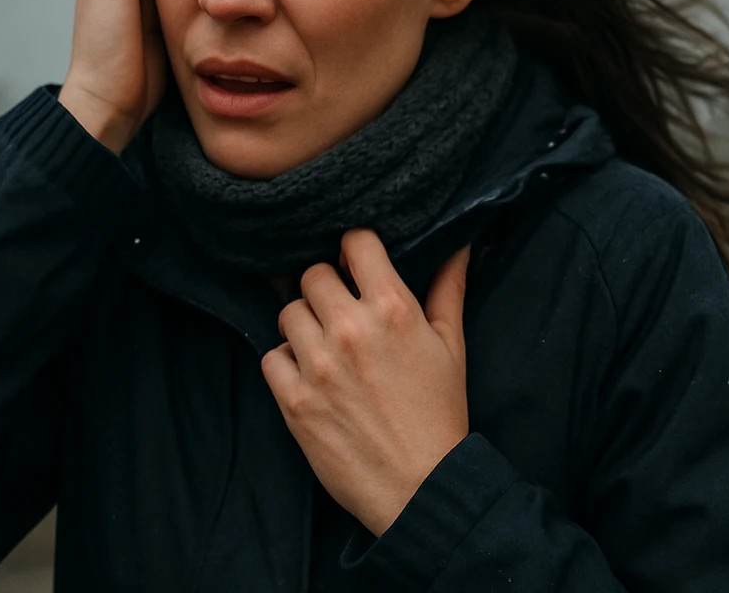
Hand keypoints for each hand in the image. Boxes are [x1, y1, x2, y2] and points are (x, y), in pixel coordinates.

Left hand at [261, 229, 470, 536]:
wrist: (420, 486)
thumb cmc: (440, 415)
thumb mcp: (452, 347)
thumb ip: (448, 290)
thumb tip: (457, 246)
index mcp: (393, 309)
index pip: (355, 242)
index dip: (354, 249)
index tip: (356, 264)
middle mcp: (350, 330)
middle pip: (313, 275)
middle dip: (327, 288)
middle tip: (340, 309)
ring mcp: (318, 366)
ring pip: (288, 313)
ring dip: (304, 324)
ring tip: (324, 345)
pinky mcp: (294, 401)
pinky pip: (271, 358)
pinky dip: (286, 363)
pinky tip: (310, 376)